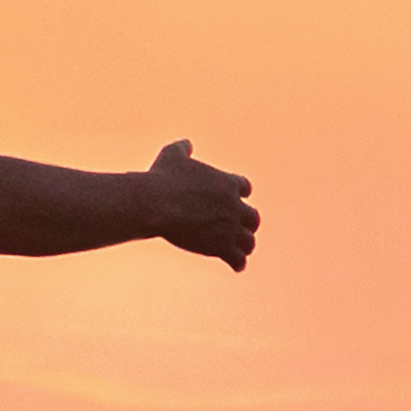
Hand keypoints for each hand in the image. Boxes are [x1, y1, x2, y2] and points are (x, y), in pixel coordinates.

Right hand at [146, 141, 257, 270]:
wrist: (157, 203)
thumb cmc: (162, 178)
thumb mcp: (171, 155)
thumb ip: (183, 148)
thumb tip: (187, 144)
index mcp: (227, 183)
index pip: (245, 188)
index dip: (240, 194)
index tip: (237, 199)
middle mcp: (233, 206)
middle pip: (253, 217)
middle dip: (248, 223)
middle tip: (243, 229)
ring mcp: (229, 227)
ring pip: (248, 240)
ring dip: (245, 245)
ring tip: (241, 252)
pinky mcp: (221, 246)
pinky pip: (238, 258)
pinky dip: (238, 263)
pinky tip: (236, 266)